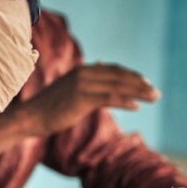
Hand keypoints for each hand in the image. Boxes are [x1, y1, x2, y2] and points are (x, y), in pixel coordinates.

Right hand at [0, 63, 159, 160]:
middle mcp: (84, 74)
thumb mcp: (68, 90)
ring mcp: (83, 85)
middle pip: (119, 76)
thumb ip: (86, 82)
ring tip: (153, 98)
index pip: (113, 70)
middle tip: (155, 92)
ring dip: (138, 92)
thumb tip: (102, 73)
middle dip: (139, 84)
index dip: (131, 76)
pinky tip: (136, 106)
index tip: (145, 83)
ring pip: (118, 86)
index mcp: (82, 70)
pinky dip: (125, 101)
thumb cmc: (49, 107)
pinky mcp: (81, 98)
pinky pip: (109, 98)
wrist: (31, 117)